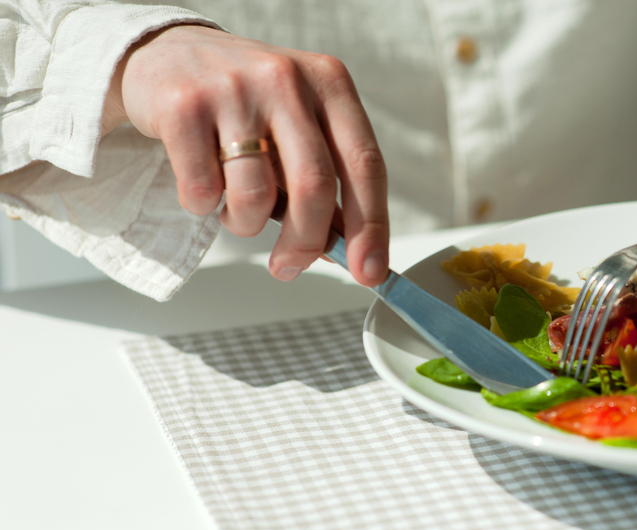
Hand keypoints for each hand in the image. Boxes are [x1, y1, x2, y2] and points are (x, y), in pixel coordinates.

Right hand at [103, 25, 387, 285]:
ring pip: (255, 195)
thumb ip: (326, 183)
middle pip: (315, 186)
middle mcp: (287, 79)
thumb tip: (349, 251)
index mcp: (330, 84)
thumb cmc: (246, 103)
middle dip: (305, 242)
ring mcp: (234, 89)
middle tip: (289, 266)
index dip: (372, 227)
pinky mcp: (184, 106)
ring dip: (245, 223)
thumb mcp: (297, 129)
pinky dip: (203, 205)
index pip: (366, 165)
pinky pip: (203, 189)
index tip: (370, 272)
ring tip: (235, 208)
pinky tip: (203, 182)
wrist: (165, 52)